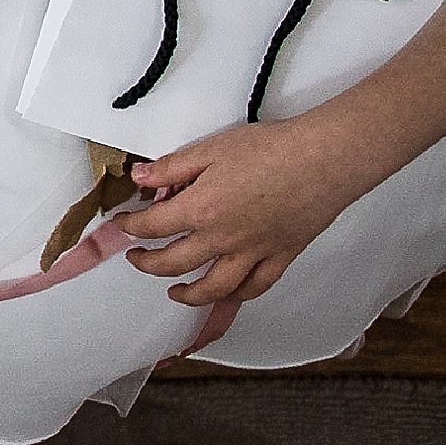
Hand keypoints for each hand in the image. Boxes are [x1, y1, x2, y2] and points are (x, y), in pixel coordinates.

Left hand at [116, 115, 373, 304]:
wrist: (324, 158)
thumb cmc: (270, 149)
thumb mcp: (211, 149)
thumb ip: (173, 168)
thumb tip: (139, 177)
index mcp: (201, 210)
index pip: (153, 226)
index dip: (130, 227)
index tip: (120, 225)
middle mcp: (223, 240)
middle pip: (175, 263)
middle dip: (148, 264)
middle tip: (136, 258)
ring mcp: (253, 254)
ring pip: (214, 288)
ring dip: (188, 295)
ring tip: (175, 292)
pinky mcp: (281, 257)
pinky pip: (255, 287)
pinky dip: (237, 296)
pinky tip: (227, 293)